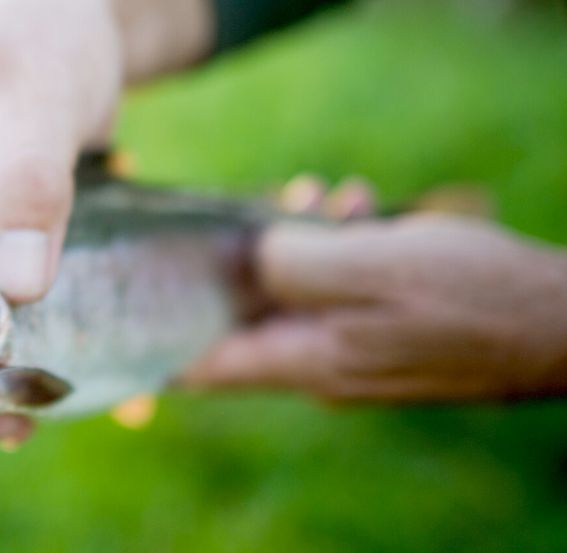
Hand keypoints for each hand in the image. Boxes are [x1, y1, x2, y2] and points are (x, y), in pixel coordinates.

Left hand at [185, 214, 566, 401]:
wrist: (562, 321)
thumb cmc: (469, 297)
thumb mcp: (368, 266)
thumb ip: (291, 262)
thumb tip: (252, 256)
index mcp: (304, 360)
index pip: (205, 369)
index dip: (160, 346)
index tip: (129, 316)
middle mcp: (319, 367)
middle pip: (249, 317)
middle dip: (248, 259)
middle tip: (277, 207)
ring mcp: (351, 353)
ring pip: (295, 295)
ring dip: (302, 243)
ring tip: (334, 199)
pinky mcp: (380, 335)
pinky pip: (336, 293)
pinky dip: (339, 251)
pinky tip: (363, 210)